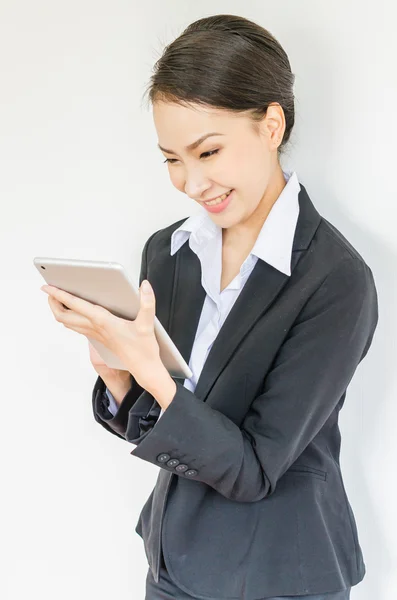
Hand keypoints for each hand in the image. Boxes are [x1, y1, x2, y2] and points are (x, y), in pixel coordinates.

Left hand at [40, 279, 164, 390]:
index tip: (48, 287)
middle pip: (63, 316)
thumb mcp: (147, 324)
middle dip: (53, 302)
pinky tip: (74, 311)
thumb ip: (147, 303)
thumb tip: (144, 286)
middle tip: (50, 290)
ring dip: (59, 310)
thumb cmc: (143, 349)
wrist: (143, 368)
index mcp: (103, 322)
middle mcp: (95, 328)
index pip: (75, 305)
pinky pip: (76, 327)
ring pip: (68, 323)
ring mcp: (95, 334)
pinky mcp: (98, 338)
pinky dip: (69, 318)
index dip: (59, 295)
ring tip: (58, 298)